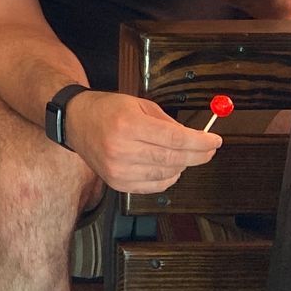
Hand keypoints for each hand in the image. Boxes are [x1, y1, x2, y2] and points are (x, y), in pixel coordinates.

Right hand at [64, 90, 219, 193]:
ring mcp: (118, 169)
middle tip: (209, 150)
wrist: (76, 122)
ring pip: (166, 174)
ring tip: (184, 155)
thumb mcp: (138, 104)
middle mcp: (121, 149)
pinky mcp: (117, 183)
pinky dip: (168, 177)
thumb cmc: (108, 110)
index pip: (175, 139)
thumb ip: (167, 122)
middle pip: (173, 159)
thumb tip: (195, 139)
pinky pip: (154, 185)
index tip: (215, 141)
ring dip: (182, 166)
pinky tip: (168, 166)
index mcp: (128, 124)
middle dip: (198, 155)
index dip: (200, 142)